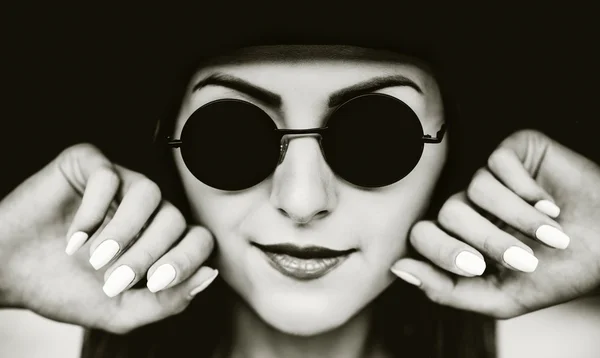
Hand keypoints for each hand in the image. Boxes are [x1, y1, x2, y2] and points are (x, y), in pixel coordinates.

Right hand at [0, 143, 217, 333]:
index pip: (198, 239)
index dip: (185, 260)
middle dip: (146, 254)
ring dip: (125, 230)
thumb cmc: (67, 289)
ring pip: (151, 192)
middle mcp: (147, 210)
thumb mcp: (120, 310)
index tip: (154, 283)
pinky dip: (94, 209)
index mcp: (160, 240)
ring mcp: (121, 184)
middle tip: (112, 279)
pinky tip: (74, 236)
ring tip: (95, 257)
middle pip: (175, 219)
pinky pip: (108, 174)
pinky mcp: (90, 166)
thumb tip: (209, 275)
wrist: (10, 274)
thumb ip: (167, 301)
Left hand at [391, 129, 599, 318]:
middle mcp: (471, 206)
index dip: (443, 251)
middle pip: (449, 212)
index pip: (423, 234)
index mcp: (462, 238)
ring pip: (475, 189)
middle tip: (526, 260)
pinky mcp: (514, 153)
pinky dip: (527, 190)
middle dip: (489, 241)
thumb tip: (399, 268)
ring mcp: (490, 178)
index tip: (479, 267)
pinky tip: (552, 206)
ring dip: (518, 219)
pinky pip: (498, 163)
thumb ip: (447, 289)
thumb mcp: (502, 297)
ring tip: (553, 234)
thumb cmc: (558, 273)